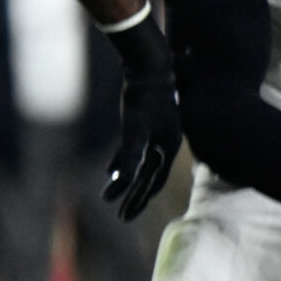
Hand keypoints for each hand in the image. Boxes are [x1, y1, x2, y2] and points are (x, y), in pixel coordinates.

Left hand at [100, 14, 179, 220]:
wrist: (148, 63)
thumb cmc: (142, 97)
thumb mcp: (133, 128)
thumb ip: (127, 156)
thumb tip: (117, 180)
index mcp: (168, 147)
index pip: (153, 183)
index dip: (138, 201)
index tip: (124, 216)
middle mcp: (167, 142)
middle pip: (150, 177)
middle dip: (135, 196)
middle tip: (121, 216)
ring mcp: (160, 131)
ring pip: (144, 163)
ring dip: (130, 179)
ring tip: (116, 192)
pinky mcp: (150, 122)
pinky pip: (138, 149)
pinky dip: (125, 160)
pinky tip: (112, 165)